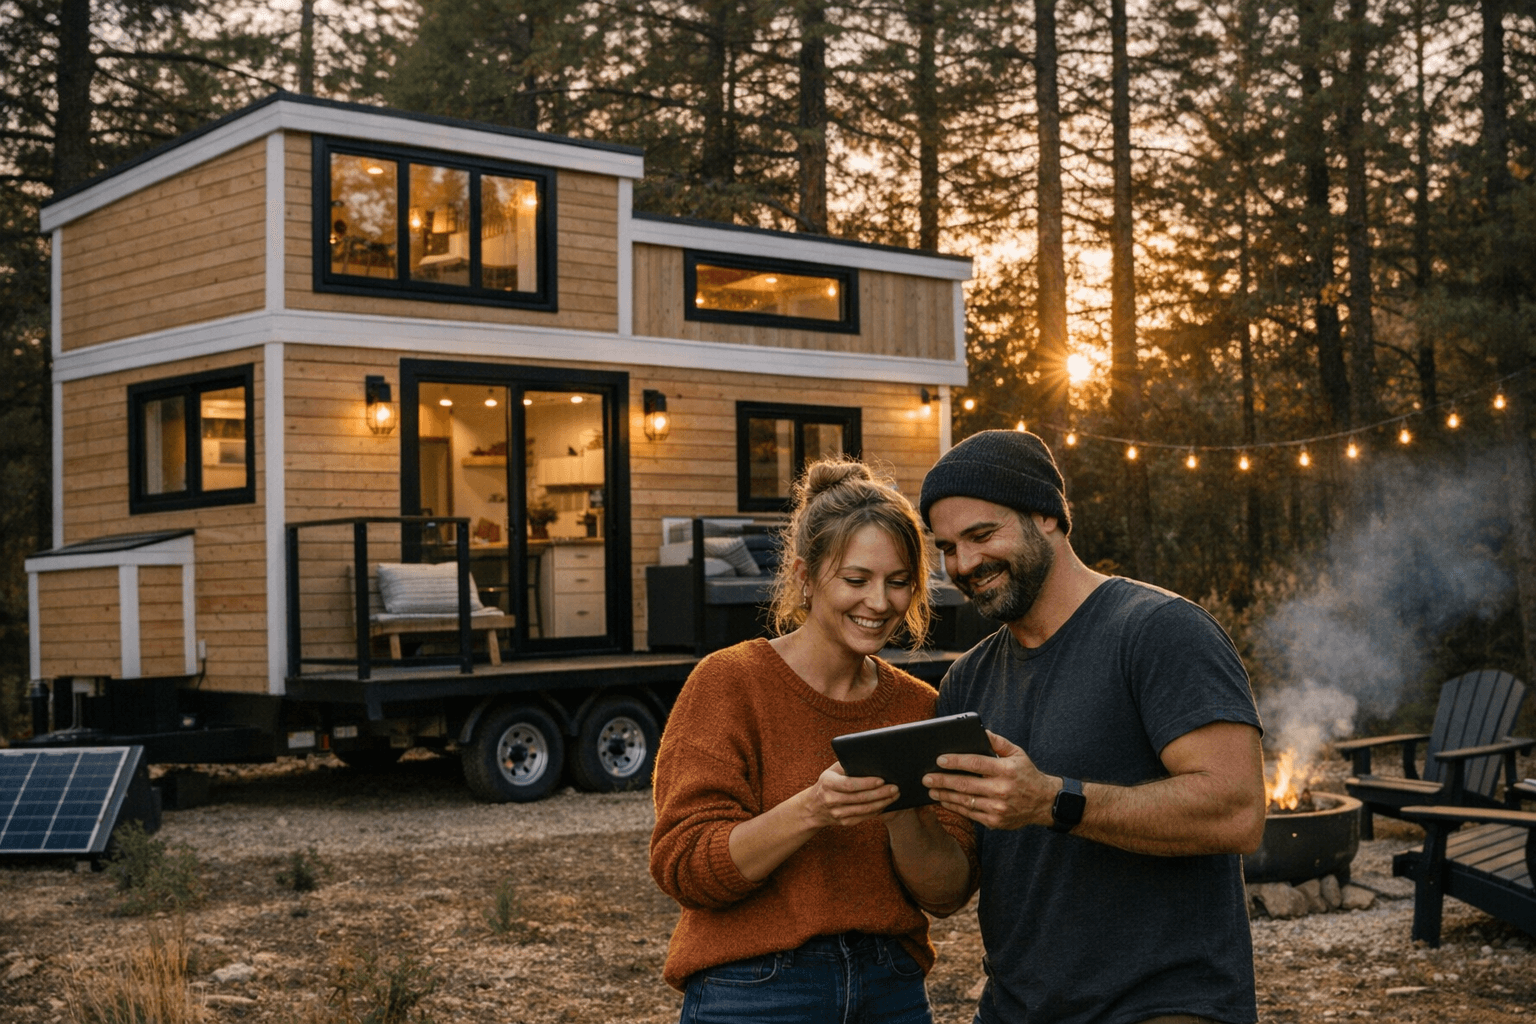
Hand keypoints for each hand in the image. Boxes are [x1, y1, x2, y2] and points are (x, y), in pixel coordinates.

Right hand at [803, 761, 900, 827]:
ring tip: (895, 795)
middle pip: (860, 798)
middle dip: (880, 793)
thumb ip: (847, 764)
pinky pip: (864, 817)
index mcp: (828, 782)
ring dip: (882, 803)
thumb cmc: (829, 781)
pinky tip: (886, 803)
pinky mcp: (844, 822)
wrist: (814, 806)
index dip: (866, 783)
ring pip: (864, 809)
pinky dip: (877, 810)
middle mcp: (831, 799)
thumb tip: (871, 759)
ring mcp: (837, 813)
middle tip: (895, 788)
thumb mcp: (833, 770)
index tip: (882, 780)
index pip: (849, 784)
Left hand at [923, 731, 1053, 829]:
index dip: (956, 761)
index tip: (939, 759)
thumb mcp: (1017, 753)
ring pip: (965, 801)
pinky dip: (955, 807)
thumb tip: (979, 731)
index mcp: (1007, 770)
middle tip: (926, 777)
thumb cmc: (1026, 774)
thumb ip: (997, 742)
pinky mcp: (995, 821)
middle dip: (943, 780)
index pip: (976, 764)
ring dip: (945, 795)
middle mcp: (1002, 790)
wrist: (1044, 803)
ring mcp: (998, 808)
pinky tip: (944, 800)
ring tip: (931, 789)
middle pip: (966, 784)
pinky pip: (970, 813)